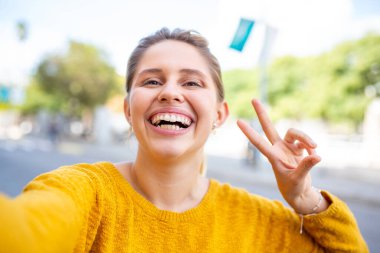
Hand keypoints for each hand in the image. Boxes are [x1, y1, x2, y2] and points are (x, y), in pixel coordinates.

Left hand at [237, 99, 326, 213]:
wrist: (299, 193)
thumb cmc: (293, 188)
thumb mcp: (298, 179)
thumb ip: (306, 166)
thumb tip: (316, 155)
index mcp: (273, 156)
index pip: (259, 142)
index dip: (249, 132)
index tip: (238, 121)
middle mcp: (278, 148)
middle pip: (269, 127)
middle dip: (261, 113)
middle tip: (253, 99)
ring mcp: (287, 147)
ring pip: (295, 133)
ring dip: (306, 138)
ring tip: (315, 149)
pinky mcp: (298, 148)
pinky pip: (306, 142)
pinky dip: (312, 148)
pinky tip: (314, 157)